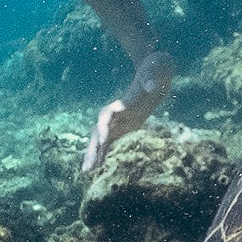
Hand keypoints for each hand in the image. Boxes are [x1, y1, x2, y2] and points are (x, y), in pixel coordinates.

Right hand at [81, 50, 176, 174]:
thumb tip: (152, 87)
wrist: (154, 72)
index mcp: (122, 101)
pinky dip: (104, 153)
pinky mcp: (123, 126)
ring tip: (87, 171)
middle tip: (88, 166)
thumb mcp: (154, 72)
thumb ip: (150, 80)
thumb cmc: (153, 70)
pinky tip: (98, 166)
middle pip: (99, 131)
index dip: (103, 126)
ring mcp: (118, 120)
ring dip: (94, 154)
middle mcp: (115, 112)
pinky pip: (110, 142)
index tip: (102, 139)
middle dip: (93, 147)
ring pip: (102, 139)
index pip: (107, 115)